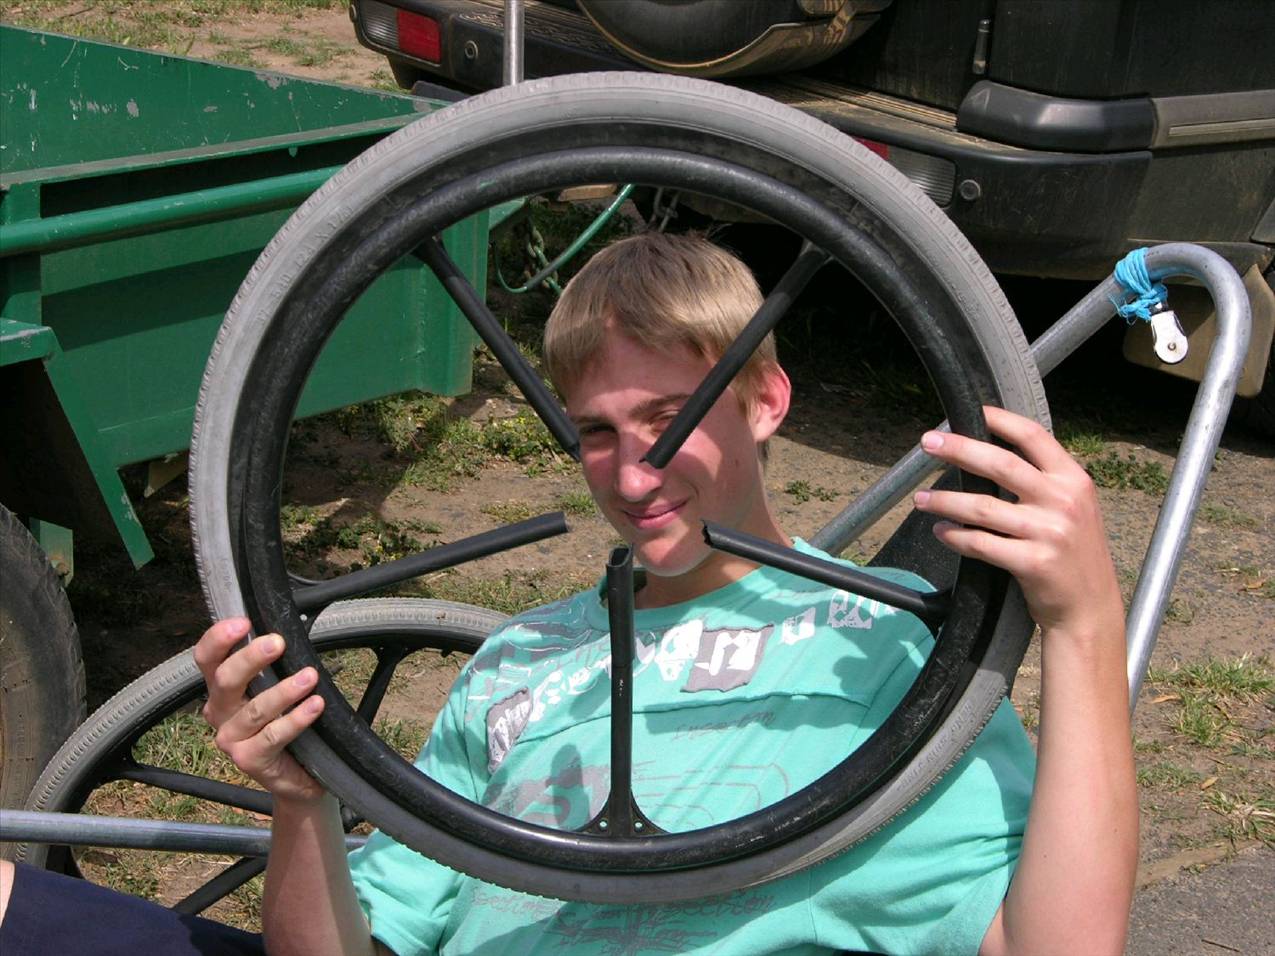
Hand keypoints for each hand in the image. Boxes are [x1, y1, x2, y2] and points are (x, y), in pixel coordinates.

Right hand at [194, 617, 327, 805]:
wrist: (298, 775)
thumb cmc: (285, 724)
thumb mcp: (275, 690)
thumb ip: (272, 666)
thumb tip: (286, 631)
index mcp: (221, 690)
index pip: (207, 659)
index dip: (219, 639)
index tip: (243, 622)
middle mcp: (220, 713)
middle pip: (225, 680)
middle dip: (250, 658)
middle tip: (278, 643)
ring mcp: (231, 739)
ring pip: (255, 709)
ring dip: (284, 691)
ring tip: (309, 677)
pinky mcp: (248, 760)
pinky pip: (273, 736)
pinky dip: (296, 719)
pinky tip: (315, 705)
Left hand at [913, 406, 1122, 637]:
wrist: (1090, 608)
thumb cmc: (1073, 555)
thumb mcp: (1074, 508)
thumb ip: (1042, 483)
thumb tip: (990, 455)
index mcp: (1074, 480)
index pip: (1034, 437)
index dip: (1001, 421)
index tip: (972, 411)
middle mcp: (1063, 501)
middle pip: (1000, 464)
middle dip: (959, 449)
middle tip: (928, 442)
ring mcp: (1049, 532)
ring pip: (982, 506)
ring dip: (945, 500)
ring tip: (921, 499)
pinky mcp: (1033, 562)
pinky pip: (981, 543)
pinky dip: (955, 536)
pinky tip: (941, 531)